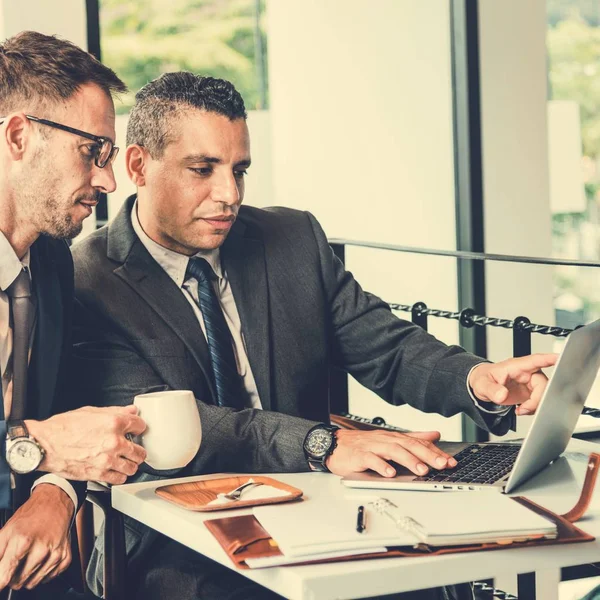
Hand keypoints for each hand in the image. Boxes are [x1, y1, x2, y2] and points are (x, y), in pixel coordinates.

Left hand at [0, 484, 72, 591]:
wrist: (55, 503)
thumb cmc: (31, 515)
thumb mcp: (6, 530)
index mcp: (23, 541)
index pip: (5, 576)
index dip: (0, 581)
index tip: (1, 581)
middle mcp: (41, 548)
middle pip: (17, 582)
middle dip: (13, 575)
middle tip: (16, 560)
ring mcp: (55, 553)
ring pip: (32, 583)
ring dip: (27, 575)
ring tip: (29, 558)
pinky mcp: (65, 557)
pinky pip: (48, 578)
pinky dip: (42, 572)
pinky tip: (41, 559)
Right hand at [26, 405, 146, 484]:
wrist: (44, 445)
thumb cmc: (63, 428)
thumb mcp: (91, 412)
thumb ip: (115, 411)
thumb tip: (131, 411)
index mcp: (113, 423)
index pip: (141, 426)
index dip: (139, 428)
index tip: (136, 430)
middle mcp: (114, 442)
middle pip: (140, 451)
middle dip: (138, 449)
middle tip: (133, 448)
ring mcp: (107, 460)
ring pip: (133, 467)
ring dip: (131, 464)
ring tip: (126, 461)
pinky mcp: (98, 474)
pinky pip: (119, 479)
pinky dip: (120, 476)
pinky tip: (116, 470)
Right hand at [325, 429, 456, 477]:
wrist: (335, 444)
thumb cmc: (363, 444)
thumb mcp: (390, 440)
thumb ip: (413, 437)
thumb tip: (434, 435)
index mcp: (394, 438)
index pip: (418, 443)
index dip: (435, 452)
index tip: (450, 462)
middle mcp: (386, 440)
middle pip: (408, 445)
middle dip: (426, 455)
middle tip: (441, 465)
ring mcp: (372, 447)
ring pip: (393, 451)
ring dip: (408, 460)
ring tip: (421, 470)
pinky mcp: (359, 455)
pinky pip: (371, 460)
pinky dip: (381, 466)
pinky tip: (390, 473)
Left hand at [469, 353, 557, 415]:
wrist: (483, 387)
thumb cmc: (483, 379)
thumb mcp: (482, 384)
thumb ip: (492, 390)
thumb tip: (502, 395)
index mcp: (516, 366)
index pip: (535, 360)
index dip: (549, 359)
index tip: (560, 358)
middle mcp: (526, 373)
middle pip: (543, 384)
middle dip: (537, 399)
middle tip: (524, 408)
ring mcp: (530, 383)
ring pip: (543, 394)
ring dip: (535, 405)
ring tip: (520, 410)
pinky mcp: (530, 392)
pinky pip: (539, 401)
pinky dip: (533, 408)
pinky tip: (521, 409)